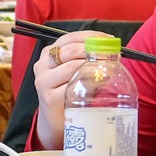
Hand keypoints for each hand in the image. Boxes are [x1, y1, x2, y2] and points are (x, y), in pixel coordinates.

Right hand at [33, 30, 109, 148]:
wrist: (56, 119)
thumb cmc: (69, 90)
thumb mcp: (76, 70)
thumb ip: (88, 58)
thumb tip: (113, 48)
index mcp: (48, 53)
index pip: (69, 37)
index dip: (91, 36)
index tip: (109, 39)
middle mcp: (42, 65)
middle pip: (71, 50)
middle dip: (94, 50)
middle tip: (111, 54)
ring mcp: (44, 82)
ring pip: (73, 66)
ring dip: (94, 66)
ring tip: (109, 68)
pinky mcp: (49, 98)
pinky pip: (73, 85)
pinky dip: (91, 81)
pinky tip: (101, 81)